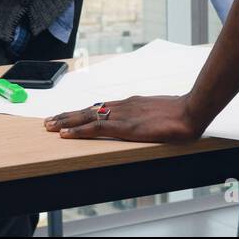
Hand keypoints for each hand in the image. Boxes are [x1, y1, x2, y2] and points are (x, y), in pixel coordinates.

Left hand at [44, 95, 201, 142]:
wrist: (189, 111)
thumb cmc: (180, 113)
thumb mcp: (159, 114)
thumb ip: (148, 117)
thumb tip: (144, 122)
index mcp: (130, 104)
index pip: (100, 107)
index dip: (82, 113)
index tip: (69, 116)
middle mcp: (121, 106)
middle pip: (88, 110)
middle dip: (67, 116)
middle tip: (49, 121)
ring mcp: (121, 115)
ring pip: (86, 116)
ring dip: (66, 121)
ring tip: (50, 126)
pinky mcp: (123, 126)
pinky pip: (95, 127)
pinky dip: (78, 130)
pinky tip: (65, 134)